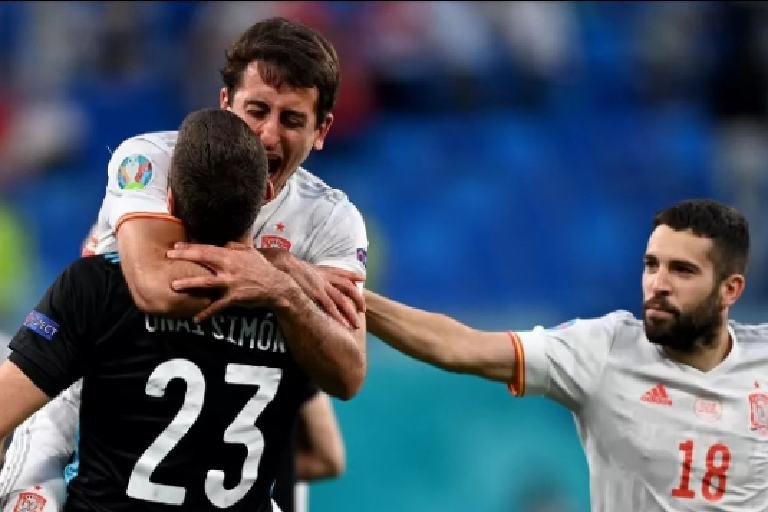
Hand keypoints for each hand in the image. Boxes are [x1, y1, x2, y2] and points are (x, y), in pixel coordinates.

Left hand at [166, 242, 294, 322]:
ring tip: (174, 286)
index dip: (190, 247)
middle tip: (168, 257)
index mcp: (231, 255)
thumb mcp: (250, 252)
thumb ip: (235, 247)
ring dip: (189, 283)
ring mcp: (231, 283)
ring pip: (206, 282)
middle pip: (203, 260)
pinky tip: (195, 319)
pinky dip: (206, 313)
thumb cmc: (262, 268)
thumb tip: (223, 244)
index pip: (207, 248)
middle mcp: (229, 267)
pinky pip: (217, 306)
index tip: (175, 247)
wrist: (276, 286)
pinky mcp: (234, 298)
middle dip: (185, 257)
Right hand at [260, 249, 364, 328]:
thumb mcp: (299, 266)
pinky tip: (343, 324)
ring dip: (350, 313)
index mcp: (321, 270)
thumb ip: (306, 271)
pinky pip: (330, 307)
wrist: (280, 264)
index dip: (352, 275)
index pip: (340, 272)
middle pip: (347, 287)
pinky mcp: (316, 295)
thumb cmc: (286, 266)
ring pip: (342, 300)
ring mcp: (322, 287)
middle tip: (363, 309)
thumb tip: (308, 275)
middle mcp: (325, 278)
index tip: (361, 278)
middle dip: (357, 298)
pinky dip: (338, 316)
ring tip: (356, 325)